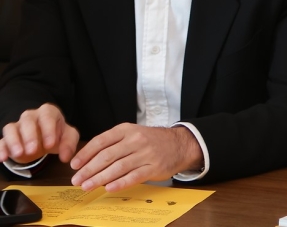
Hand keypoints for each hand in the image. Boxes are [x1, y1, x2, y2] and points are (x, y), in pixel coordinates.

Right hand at [0, 103, 79, 165]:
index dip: (48, 130)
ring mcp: (17, 126)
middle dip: (30, 136)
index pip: (48, 116)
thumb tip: (66, 157)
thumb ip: (69, 144)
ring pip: (11, 128)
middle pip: (28, 121)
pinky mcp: (6, 138)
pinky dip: (1, 149)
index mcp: (48, 112)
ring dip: (14, 141)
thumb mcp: (68, 137)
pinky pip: (1, 141)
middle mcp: (31, 116)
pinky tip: (3, 158)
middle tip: (33, 150)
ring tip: (19, 154)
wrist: (44, 139)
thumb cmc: (56, 135)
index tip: (50, 145)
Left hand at [69, 124, 202, 191]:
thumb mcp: (133, 134)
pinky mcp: (154, 167)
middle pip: (107, 156)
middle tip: (76, 180)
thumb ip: (113, 144)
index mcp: (127, 130)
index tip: (74, 165)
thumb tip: (88, 161)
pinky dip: (120, 183)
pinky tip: (108, 188)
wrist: (180, 144)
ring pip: (118, 168)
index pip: (101, 141)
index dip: (85, 154)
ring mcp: (146, 154)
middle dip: (88, 170)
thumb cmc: (151, 141)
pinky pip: (133, 176)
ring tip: (87, 186)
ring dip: (99, 179)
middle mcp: (136, 140)